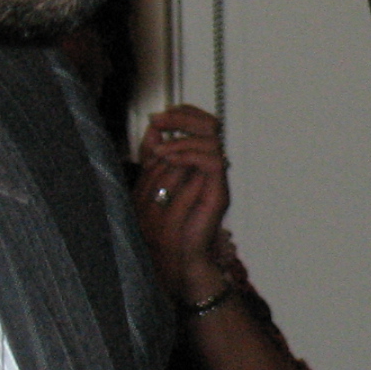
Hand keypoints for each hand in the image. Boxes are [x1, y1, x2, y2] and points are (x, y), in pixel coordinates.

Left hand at [135, 104, 229, 303]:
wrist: (175, 256)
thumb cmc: (164, 224)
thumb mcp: (151, 181)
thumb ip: (154, 155)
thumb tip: (154, 128)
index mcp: (196, 159)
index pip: (200, 122)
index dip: (182, 113)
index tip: (157, 117)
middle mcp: (210, 166)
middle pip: (210, 124)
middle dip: (182, 118)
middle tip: (159, 121)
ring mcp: (216, 178)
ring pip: (212, 140)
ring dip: (182, 139)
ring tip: (160, 150)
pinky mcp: (219, 191)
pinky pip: (213, 161)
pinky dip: (189, 155)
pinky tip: (169, 158)